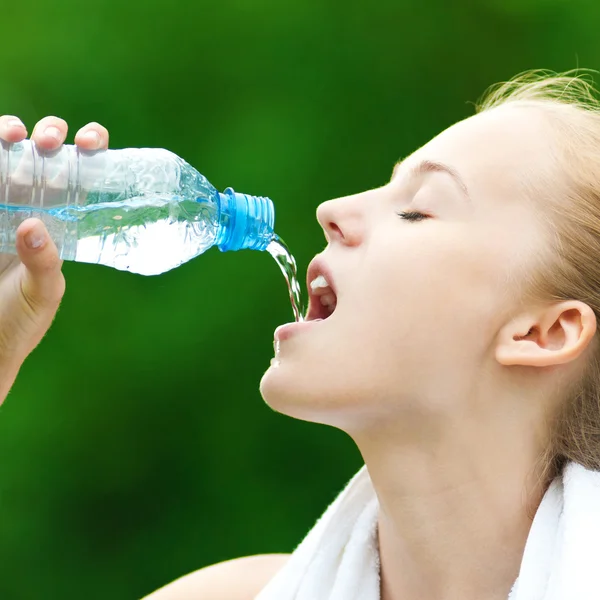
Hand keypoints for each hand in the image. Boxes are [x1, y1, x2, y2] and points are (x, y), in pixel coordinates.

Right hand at [0, 115, 109, 400]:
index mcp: (63, 219)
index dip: (92, 148)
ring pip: (5, 152)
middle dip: (48, 132)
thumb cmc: (20, 321)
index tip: (91, 142)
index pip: (84, 173)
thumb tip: (32, 224)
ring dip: (8, 130)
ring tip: (13, 135)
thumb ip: (43, 263)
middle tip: (48, 142)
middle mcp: (32, 204)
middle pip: (44, 152)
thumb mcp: (41, 293)